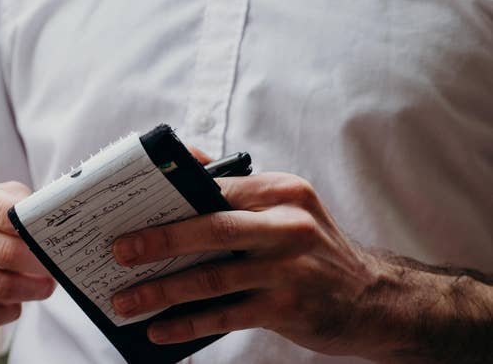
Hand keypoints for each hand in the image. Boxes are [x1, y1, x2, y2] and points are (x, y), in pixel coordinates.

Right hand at [0, 173, 54, 327]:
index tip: (57, 240)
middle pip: (6, 253)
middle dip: (41, 264)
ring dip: (31, 290)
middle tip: (59, 268)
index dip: (38, 230)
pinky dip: (8, 312)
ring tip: (45, 286)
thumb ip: (22, 203)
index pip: (6, 213)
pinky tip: (16, 304)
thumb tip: (54, 220)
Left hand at [111, 172, 386, 356]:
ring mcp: (289, 268)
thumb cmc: (315, 251)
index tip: (129, 210)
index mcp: (280, 192)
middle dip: (157, 241)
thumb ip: (238, 190)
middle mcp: (287, 225)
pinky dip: (188, 325)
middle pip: (210, 228)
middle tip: (117, 252)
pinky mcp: (288, 306)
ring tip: (126, 301)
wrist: (375, 298)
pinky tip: (160, 331)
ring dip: (162, 291)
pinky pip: (225, 315)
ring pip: (211, 278)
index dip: (167, 198)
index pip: (214, 187)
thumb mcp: (287, 208)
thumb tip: (186, 161)